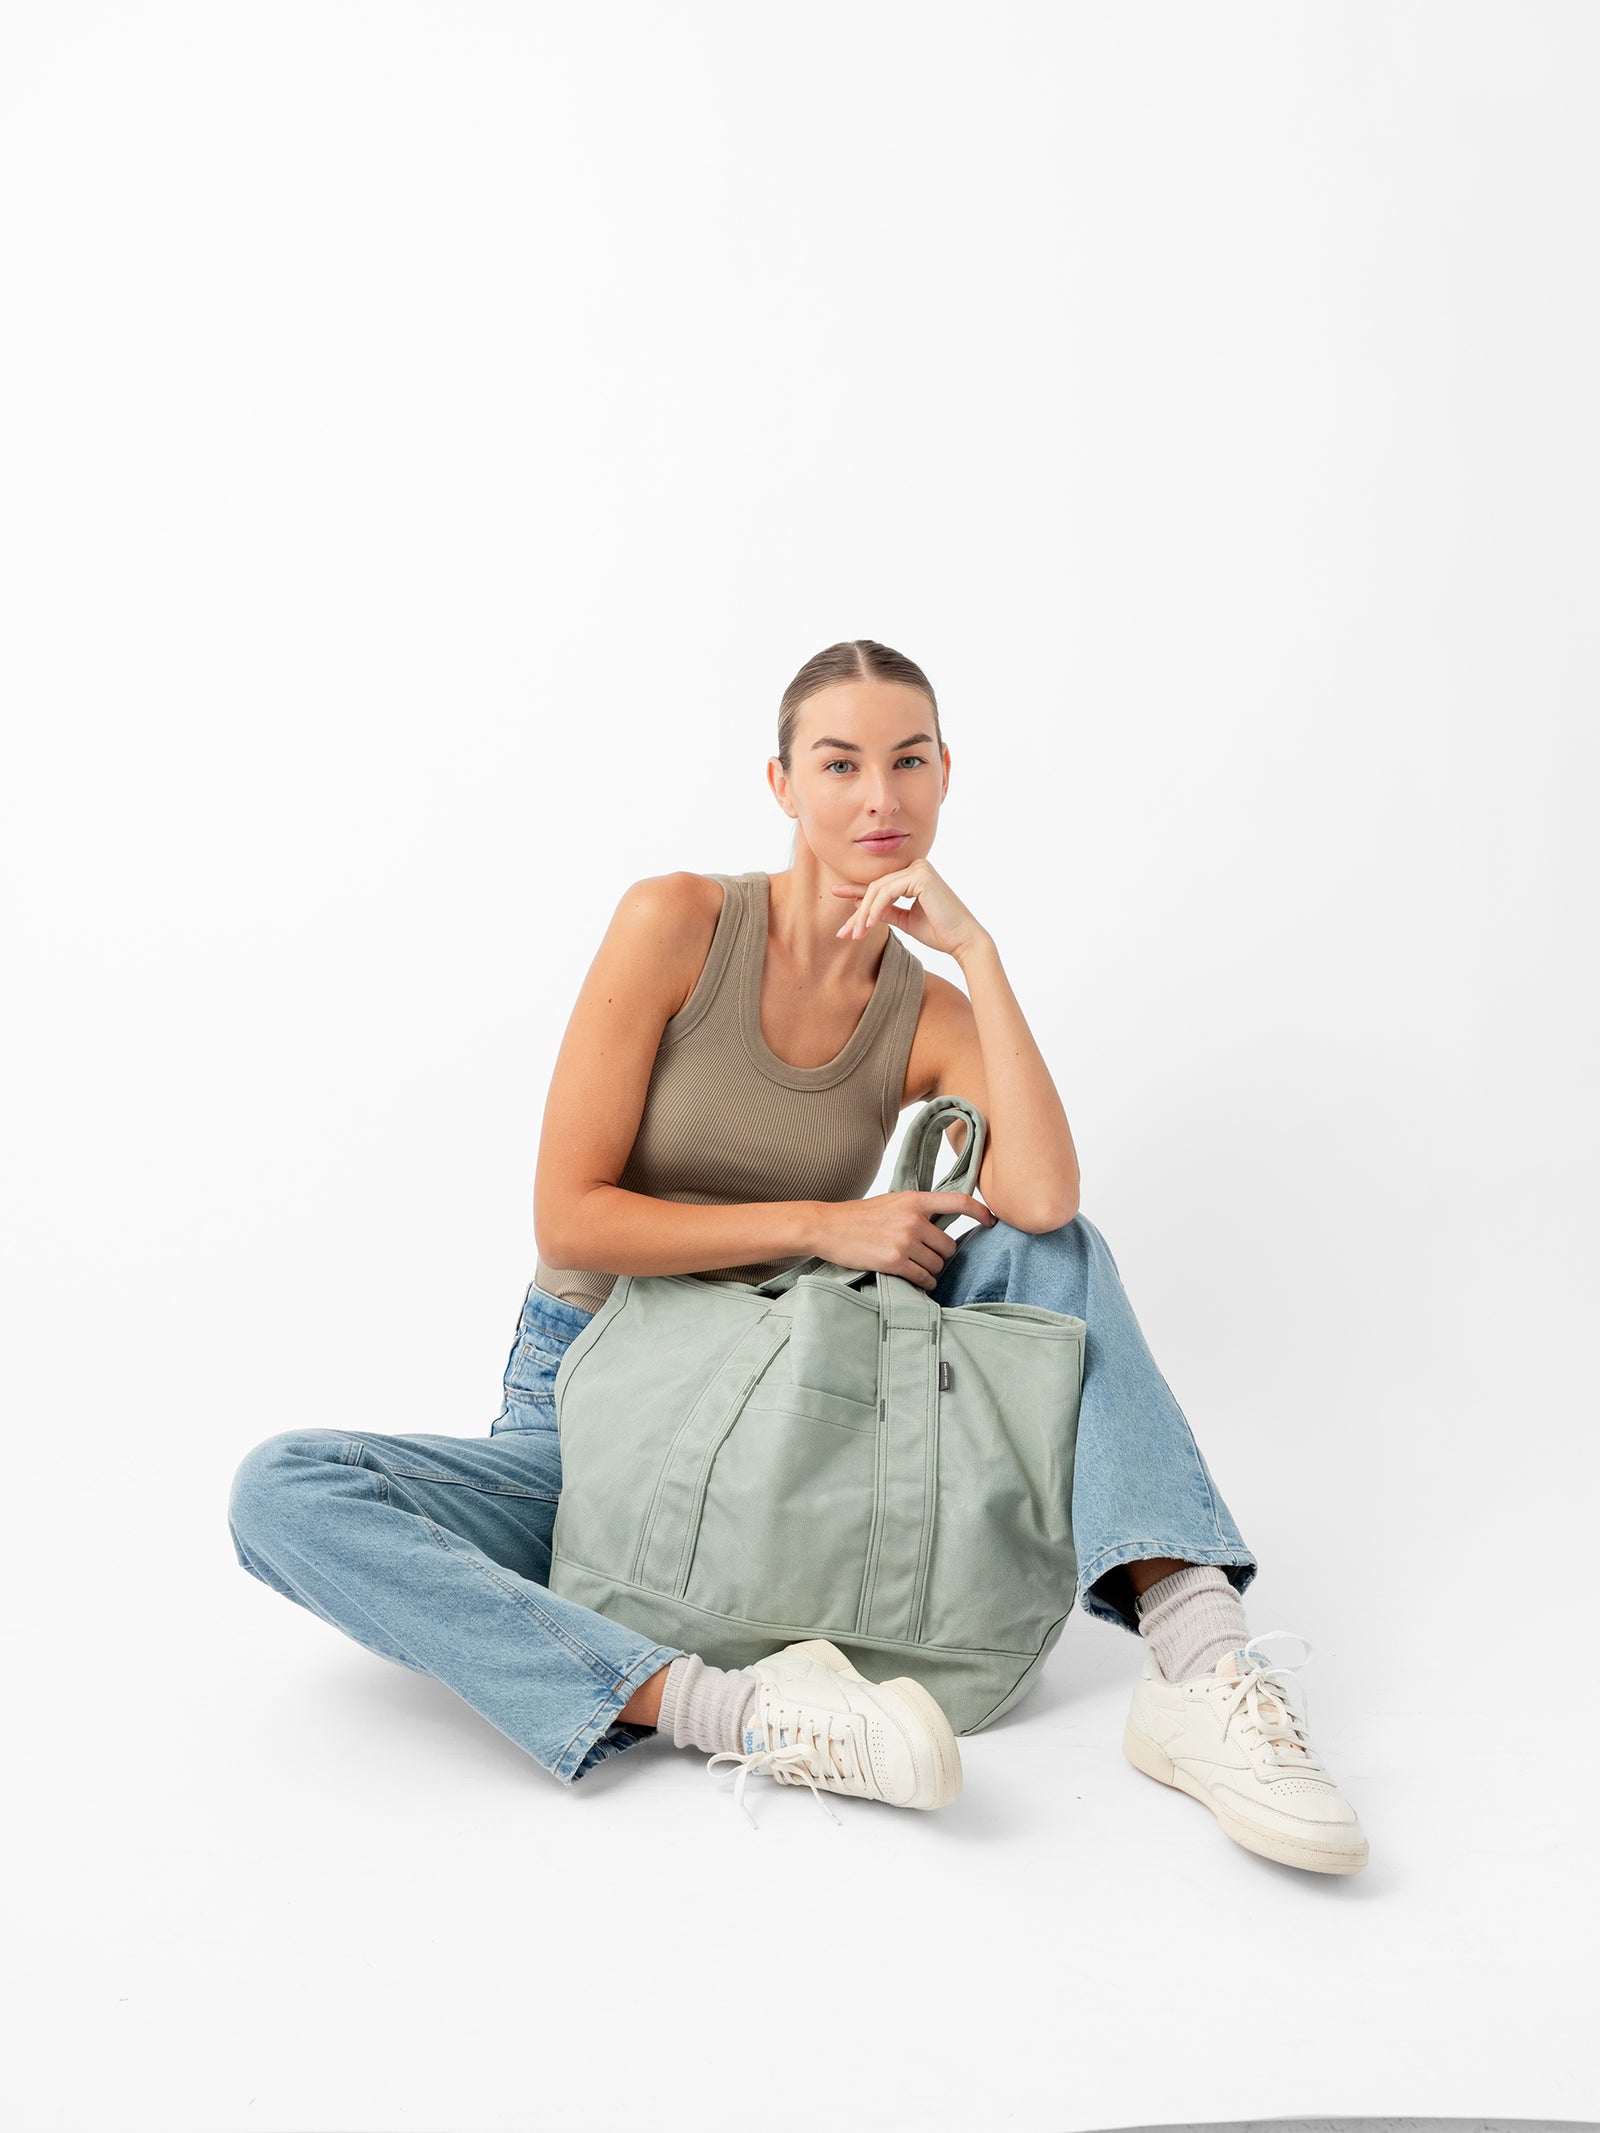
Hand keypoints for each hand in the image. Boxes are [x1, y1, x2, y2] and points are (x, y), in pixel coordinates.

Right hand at [811, 1191, 995, 1291]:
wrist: (828, 1226)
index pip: (958, 1201)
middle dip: (942, 1256)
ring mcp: (904, 1241)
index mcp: (915, 1200)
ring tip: (918, 1269)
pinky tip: (919, 1281)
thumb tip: (942, 1225)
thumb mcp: (892, 1202)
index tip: (991, 1221)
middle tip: (929, 1258)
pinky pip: (924, 1278)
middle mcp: (913, 1219)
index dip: (980, 1211)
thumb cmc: (859, 1216)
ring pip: (937, 1265)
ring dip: (932, 1271)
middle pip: (949, 1246)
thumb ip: (917, 1210)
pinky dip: (925, 1283)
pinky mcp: (894, 1261)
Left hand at [832, 857, 987, 959]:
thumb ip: (885, 910)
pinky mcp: (920, 876)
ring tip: (855, 934)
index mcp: (915, 874)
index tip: (835, 894)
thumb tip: (858, 904)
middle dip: (857, 911)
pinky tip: (869, 924)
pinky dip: (875, 909)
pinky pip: (887, 892)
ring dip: (863, 913)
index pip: (880, 884)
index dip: (855, 892)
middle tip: (844, 933)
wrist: (963, 941)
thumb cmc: (939, 932)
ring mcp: (919, 868)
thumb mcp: (905, 920)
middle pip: (875, 887)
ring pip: (878, 889)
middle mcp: (917, 866)